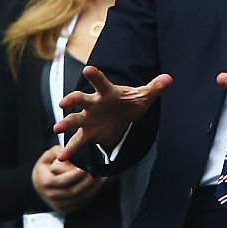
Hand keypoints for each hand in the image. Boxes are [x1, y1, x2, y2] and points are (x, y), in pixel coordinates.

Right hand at [31, 145, 106, 213]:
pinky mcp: (64, 208)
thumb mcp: (50, 155)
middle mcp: (48, 194)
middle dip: (85, 183)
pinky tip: (97, 187)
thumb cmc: (49, 165)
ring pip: (76, 200)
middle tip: (96, 174)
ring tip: (100, 179)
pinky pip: (79, 204)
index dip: (70, 176)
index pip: (56, 181)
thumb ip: (58, 152)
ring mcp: (56, 203)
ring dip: (90, 190)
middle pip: (68, 192)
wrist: (44, 179)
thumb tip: (66, 152)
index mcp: (42, 181)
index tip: (82, 170)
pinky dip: (90, 196)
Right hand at [55, 65, 172, 159]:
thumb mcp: (143, 96)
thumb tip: (169, 79)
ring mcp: (88, 118)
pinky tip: (62, 158)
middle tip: (63, 103)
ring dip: (65, 123)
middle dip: (72, 100)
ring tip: (57, 129)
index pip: (101, 82)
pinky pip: (77, 141)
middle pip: (81, 99)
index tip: (88, 69)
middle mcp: (94, 104)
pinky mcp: (88, 133)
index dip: (95, 76)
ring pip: (74, 119)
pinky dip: (70, 149)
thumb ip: (154, 88)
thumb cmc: (130, 103)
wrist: (122, 118)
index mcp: (107, 92)